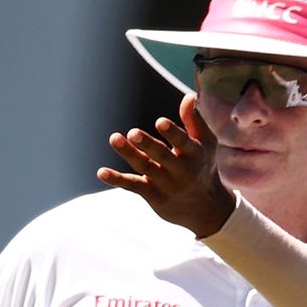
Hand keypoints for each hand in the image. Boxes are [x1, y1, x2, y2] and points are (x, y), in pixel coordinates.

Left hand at [97, 93, 236, 237]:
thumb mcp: (205, 144)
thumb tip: (190, 97)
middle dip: (148, 145)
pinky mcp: (153, 195)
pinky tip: (101, 172)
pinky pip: (133, 186)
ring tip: (114, 138)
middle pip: (162, 156)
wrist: (205, 210)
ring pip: (145, 167)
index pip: (184, 143)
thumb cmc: (202, 167)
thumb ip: (195, 121)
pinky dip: (117, 179)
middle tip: (133, 132)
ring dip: (129, 154)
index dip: (172, 133)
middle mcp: (181, 171)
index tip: (160, 122)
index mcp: (195, 155)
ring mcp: (166, 184)